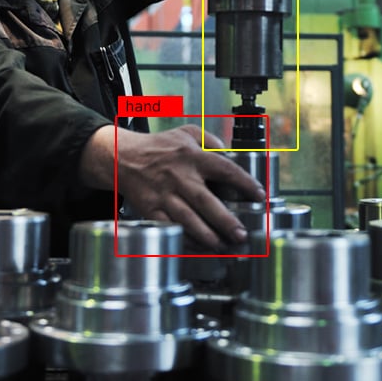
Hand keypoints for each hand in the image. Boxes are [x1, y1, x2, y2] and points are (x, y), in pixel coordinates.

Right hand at [79, 124, 266, 249]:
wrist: (121, 156)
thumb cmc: (158, 146)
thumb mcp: (187, 132)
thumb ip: (212, 140)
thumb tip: (231, 155)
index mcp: (192, 155)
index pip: (224, 169)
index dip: (244, 183)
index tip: (260, 196)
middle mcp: (179, 176)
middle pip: (205, 201)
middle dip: (225, 220)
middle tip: (241, 234)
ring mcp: (164, 194)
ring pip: (187, 219)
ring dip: (206, 236)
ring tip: (223, 247)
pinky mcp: (150, 210)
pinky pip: (170, 228)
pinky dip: (184, 240)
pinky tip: (198, 249)